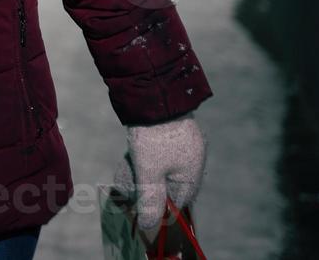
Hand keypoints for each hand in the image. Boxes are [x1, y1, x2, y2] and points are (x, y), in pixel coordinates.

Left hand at [113, 112, 206, 233]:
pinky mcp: (171, 133)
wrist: (152, 92)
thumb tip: (148, 225)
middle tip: (128, 188)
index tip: (137, 210)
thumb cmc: (153, 135)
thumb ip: (150, 199)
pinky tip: (131, 157)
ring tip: (126, 171)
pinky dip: (145, 159)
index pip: (177, 203)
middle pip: (169, 186)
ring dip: (143, 173)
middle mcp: (192, 160)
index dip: (158, 210)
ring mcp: (182, 145)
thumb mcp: (149, 171)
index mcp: (192, 173)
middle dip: (147, 189)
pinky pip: (158, 154)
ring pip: (161, 169)